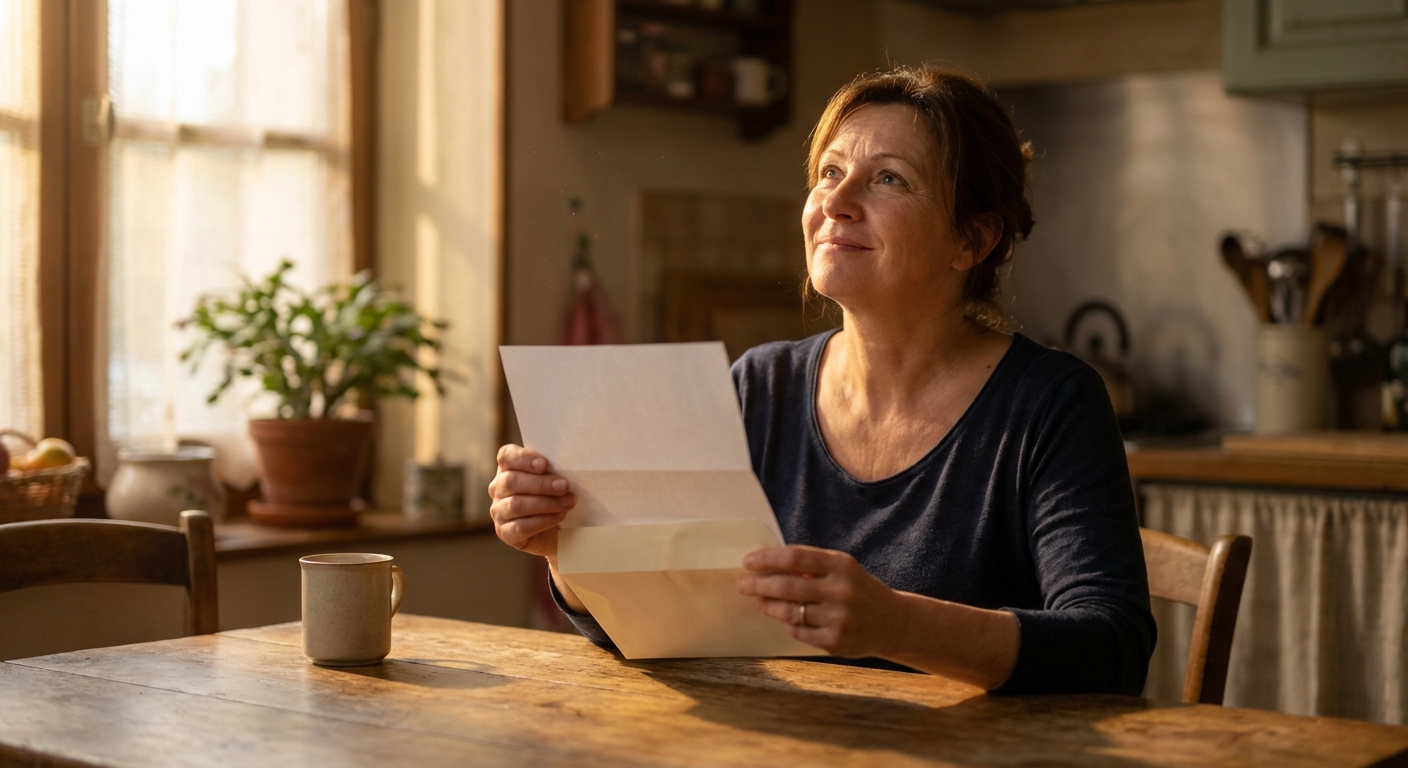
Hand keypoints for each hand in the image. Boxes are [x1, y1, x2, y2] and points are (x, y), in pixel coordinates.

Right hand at [486, 444, 575, 558]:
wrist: (556, 530)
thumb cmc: (555, 497)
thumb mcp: (554, 479)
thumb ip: (553, 471)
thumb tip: (564, 469)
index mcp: (507, 468)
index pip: (506, 456)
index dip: (523, 459)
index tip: (544, 464)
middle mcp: (498, 488)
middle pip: (511, 481)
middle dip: (540, 483)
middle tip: (564, 486)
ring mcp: (498, 511)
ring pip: (516, 505)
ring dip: (546, 503)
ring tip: (568, 503)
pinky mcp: (504, 532)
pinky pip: (520, 527)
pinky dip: (543, 521)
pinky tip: (559, 516)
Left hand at [736, 545, 903, 657]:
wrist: (893, 623)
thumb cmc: (859, 590)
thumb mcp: (843, 569)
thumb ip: (811, 566)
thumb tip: (767, 566)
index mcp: (841, 566)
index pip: (795, 558)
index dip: (767, 559)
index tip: (748, 562)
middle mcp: (840, 591)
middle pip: (787, 586)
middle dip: (758, 585)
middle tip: (742, 584)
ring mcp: (838, 618)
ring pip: (789, 611)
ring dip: (768, 605)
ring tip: (758, 601)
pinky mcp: (835, 641)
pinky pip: (799, 631)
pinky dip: (789, 624)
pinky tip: (786, 618)